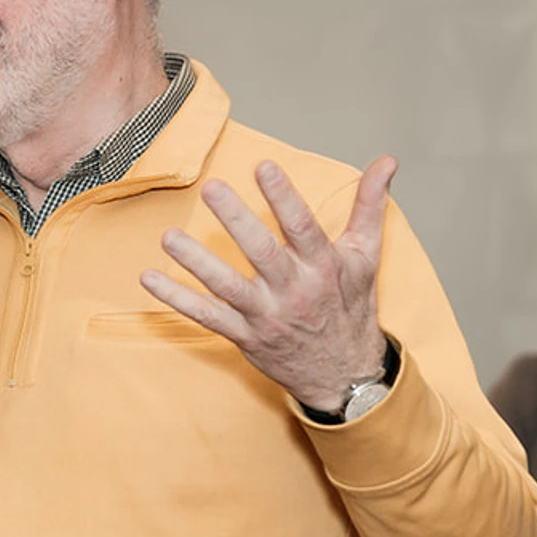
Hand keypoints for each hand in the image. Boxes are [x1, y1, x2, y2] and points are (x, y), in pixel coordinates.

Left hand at [141, 158, 394, 415]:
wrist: (346, 375)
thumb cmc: (352, 307)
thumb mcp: (366, 256)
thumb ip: (369, 206)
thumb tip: (386, 161)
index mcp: (324, 267)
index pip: (302, 226)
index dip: (283, 197)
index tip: (263, 166)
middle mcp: (295, 291)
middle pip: (262, 252)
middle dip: (236, 220)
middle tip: (211, 188)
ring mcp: (268, 316)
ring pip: (227, 287)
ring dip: (196, 262)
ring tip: (169, 237)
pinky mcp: (246, 336)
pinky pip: (207, 317)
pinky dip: (177, 300)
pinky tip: (149, 279)